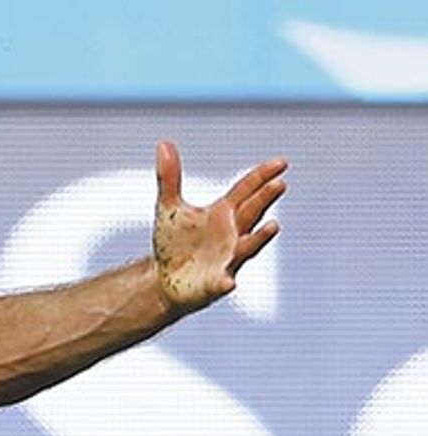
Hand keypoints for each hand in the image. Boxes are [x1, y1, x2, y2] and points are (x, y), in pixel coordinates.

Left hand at [152, 141, 286, 311]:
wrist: (164, 279)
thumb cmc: (174, 242)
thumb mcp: (169, 206)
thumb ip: (169, 178)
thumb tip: (163, 143)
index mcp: (223, 213)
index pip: (247, 190)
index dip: (263, 176)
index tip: (282, 162)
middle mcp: (232, 234)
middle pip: (252, 213)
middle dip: (265, 200)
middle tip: (280, 184)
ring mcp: (227, 259)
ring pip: (248, 246)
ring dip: (260, 238)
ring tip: (274, 226)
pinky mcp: (214, 283)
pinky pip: (222, 282)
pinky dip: (225, 281)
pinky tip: (228, 282)